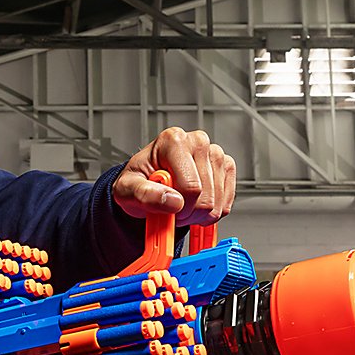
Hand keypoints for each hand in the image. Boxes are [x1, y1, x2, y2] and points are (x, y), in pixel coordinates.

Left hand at [112, 127, 235, 225]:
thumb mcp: (127, 190)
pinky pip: (226, 203)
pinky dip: (211, 212)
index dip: (179, 208)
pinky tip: (196, 203)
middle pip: (206, 198)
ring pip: (217, 203)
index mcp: (173, 141)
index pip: (191, 187)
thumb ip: (145, 195)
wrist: (148, 183)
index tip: (167, 207)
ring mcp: (215, 153)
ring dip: (199, 214)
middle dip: (188, 213)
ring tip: (182, 204)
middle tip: (173, 208)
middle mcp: (197, 142)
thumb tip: (174, 202)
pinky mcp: (227, 166)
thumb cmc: (139, 182)